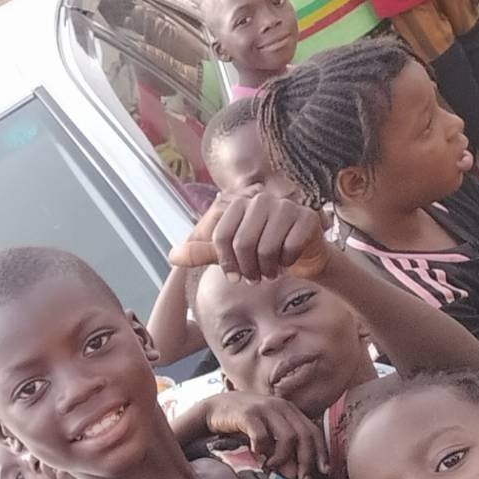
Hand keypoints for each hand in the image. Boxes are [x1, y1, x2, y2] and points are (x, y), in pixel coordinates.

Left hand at [168, 191, 329, 281]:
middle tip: (255, 278)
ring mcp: (286, 206)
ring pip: (266, 248)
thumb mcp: (231, 255)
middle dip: (247, 269)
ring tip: (270, 272)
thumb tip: (172, 256)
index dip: (225, 263)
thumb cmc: (263, 253)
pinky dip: (287, 263)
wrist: (303, 256)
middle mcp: (261, 200)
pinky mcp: (306, 218)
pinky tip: (288, 261)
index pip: (221, 236)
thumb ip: (203, 253)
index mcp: (239, 205)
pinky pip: (290, 248)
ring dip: (267, 270)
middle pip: (242, 243)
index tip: (233, 277)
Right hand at [202, 391, 328, 478]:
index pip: (313, 431)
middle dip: (306, 460)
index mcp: (289, 410)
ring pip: (288, 436)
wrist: (214, 407)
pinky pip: (262, 435)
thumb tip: (295, 474)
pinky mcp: (247, 414)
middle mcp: (280, 406)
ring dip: (284, 457)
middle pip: (304, 435)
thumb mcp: (267, 430)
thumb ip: (282, 446)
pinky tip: (257, 455)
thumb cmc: (243, 422)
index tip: (324, 471)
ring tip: (273, 467)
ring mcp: (264, 408)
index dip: (321, 452)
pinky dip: (262, 448)